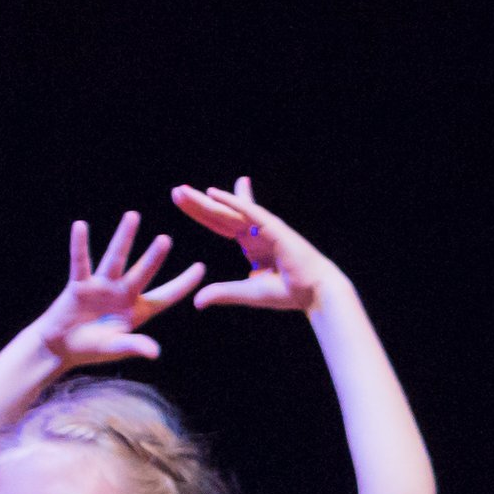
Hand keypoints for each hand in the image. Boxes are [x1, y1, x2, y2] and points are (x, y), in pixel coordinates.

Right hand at [32, 214, 207, 365]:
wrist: (62, 346)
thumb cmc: (92, 348)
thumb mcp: (116, 348)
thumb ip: (134, 345)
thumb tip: (154, 352)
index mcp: (139, 310)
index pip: (167, 296)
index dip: (183, 284)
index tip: (201, 268)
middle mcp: (123, 294)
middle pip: (143, 271)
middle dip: (154, 256)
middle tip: (166, 238)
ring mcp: (101, 287)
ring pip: (115, 258)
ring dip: (124, 238)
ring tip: (133, 216)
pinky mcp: (79, 285)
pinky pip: (80, 262)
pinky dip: (80, 245)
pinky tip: (81, 225)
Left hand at [173, 178, 335, 312]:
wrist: (317, 293)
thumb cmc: (290, 293)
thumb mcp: (248, 292)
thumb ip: (223, 293)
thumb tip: (196, 301)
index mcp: (252, 245)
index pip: (221, 225)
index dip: (202, 214)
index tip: (184, 202)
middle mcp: (256, 232)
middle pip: (221, 214)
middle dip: (198, 203)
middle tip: (176, 191)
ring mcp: (265, 229)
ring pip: (229, 212)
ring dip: (205, 201)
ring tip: (182, 191)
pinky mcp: (274, 229)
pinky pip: (249, 212)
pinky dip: (233, 201)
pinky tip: (214, 193)